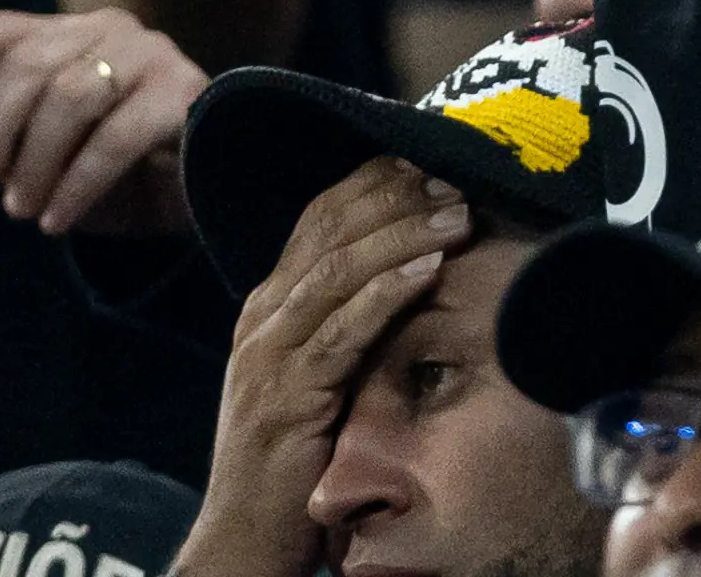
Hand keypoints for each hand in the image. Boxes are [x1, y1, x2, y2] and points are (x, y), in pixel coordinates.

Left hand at [0, 5, 205, 235]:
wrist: (194, 199)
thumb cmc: (102, 172)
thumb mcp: (30, 155)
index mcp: (64, 36)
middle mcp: (107, 30)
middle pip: (28, 63)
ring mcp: (150, 56)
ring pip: (72, 95)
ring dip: (35, 161)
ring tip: (21, 211)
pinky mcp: (184, 94)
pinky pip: (119, 134)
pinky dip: (78, 182)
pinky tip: (58, 219)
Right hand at [180, 159, 469, 576]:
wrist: (243, 541)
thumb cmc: (293, 461)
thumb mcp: (316, 376)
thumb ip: (345, 325)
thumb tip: (414, 272)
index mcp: (269, 304)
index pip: (320, 217)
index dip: (375, 183)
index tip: (430, 162)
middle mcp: (263, 316)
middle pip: (331, 228)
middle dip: (397, 197)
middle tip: (455, 179)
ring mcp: (270, 354)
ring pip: (338, 268)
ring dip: (403, 234)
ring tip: (457, 215)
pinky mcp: (287, 396)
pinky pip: (341, 331)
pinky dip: (386, 293)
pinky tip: (427, 270)